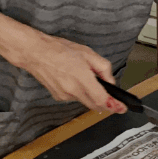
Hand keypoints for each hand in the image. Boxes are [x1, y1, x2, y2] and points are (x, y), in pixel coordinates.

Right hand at [0, 18, 126, 113]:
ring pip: (85, 101)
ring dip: (93, 96)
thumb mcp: (89, 54)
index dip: (113, 105)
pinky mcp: (58, 97)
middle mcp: (72, 90)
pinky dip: (81, 93)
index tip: (121, 108)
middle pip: (95, 105)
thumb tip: (110, 81)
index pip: (101, 99)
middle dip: (106, 103)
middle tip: (114, 100)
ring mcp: (64, 95)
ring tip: (90, 81)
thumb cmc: (61, 50)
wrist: (36, 54)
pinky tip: (78, 82)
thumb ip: (103, 68)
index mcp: (82, 78)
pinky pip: (75, 98)